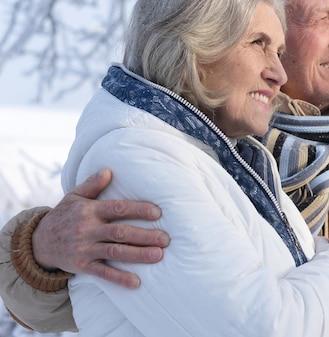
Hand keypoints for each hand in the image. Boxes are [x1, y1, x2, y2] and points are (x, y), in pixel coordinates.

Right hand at [31, 168, 169, 288]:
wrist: (39, 242)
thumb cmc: (64, 215)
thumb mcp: (74, 196)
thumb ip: (92, 184)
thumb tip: (109, 170)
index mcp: (90, 210)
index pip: (118, 208)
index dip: (138, 210)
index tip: (157, 213)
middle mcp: (88, 230)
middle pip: (120, 233)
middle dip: (144, 236)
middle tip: (165, 239)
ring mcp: (85, 249)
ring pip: (115, 252)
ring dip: (138, 255)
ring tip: (158, 255)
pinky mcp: (82, 266)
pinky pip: (103, 273)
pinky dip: (119, 278)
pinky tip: (136, 282)